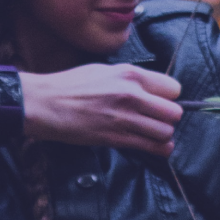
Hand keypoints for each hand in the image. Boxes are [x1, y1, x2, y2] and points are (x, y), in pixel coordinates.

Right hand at [20, 63, 182, 156]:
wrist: (45, 103)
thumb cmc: (70, 85)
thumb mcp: (104, 70)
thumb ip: (130, 79)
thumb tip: (150, 89)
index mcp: (129, 74)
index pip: (173, 88)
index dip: (169, 97)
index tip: (161, 102)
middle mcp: (131, 95)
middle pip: (174, 112)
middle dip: (168, 118)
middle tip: (157, 119)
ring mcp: (124, 118)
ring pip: (165, 131)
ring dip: (162, 135)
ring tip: (152, 133)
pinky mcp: (116, 138)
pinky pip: (151, 147)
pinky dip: (159, 149)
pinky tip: (157, 147)